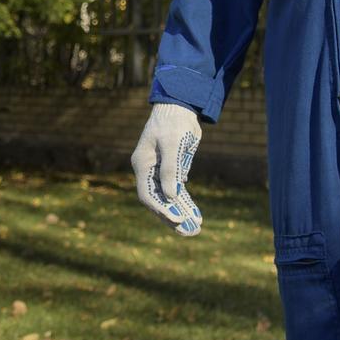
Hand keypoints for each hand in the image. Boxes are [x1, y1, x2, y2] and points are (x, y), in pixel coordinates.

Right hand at [131, 102, 203, 234]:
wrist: (180, 107)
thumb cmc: (174, 123)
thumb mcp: (173, 144)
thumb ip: (170, 170)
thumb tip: (170, 195)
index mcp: (143, 165)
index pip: (147, 195)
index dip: (160, 210)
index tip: (176, 220)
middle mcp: (149, 171)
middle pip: (158, 201)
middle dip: (172, 218)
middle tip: (189, 232)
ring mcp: (160, 172)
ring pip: (168, 199)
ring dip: (181, 214)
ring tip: (195, 229)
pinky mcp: (172, 170)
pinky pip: (177, 192)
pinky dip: (186, 204)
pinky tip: (197, 215)